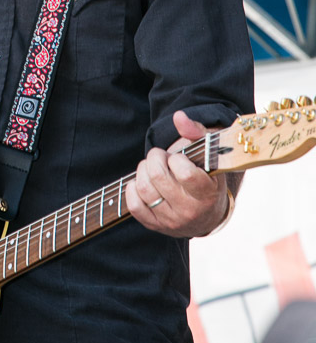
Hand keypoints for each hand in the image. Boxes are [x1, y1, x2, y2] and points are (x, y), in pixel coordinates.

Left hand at [126, 111, 228, 237]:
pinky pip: (134, 206)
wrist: (208, 214)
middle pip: (157, 177)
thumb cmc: (207, 177)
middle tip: (161, 157)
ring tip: (153, 167)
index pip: (184, 173)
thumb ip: (196, 132)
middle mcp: (190, 211)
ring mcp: (171, 221)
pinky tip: (142, 181)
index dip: (176, 159)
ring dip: (143, 170)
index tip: (178, 158)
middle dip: (155, 158)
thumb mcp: (210, 153)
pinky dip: (133, 188)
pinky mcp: (156, 225)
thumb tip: (178, 117)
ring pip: (144, 189)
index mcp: (207, 194)